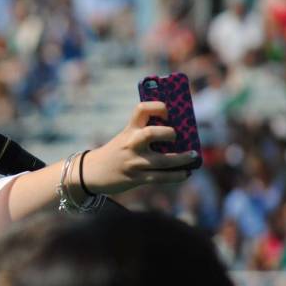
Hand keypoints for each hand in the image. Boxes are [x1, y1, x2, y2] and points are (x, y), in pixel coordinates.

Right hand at [81, 101, 196, 194]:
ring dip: (183, 159)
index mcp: (128, 129)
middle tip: (177, 136)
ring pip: (163, 161)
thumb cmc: (115, 152)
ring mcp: (134, 162)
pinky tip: (186, 173)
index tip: (168, 111)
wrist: (91, 172)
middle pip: (151, 133)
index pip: (141, 109)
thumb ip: (144, 134)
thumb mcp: (124, 138)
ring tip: (193, 156)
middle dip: (169, 134)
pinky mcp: (136, 178)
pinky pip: (161, 177)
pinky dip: (177, 176)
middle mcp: (131, 144)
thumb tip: (179, 136)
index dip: (158, 107)